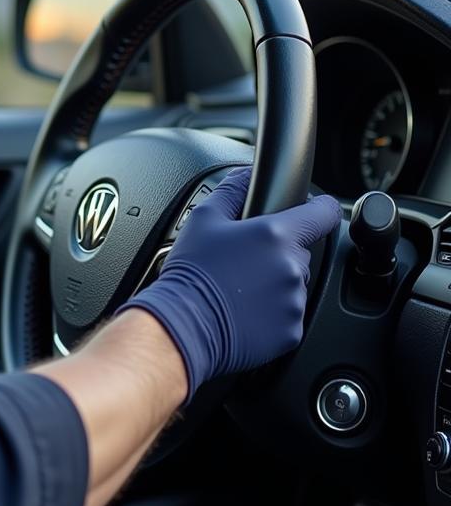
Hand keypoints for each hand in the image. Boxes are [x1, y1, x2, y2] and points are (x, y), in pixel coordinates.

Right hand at [118, 166, 340, 404]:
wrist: (183, 325)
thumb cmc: (191, 273)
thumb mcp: (203, 220)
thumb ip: (231, 191)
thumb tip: (245, 175)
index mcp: (275, 235)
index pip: (322, 213)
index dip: (319, 208)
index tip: (315, 210)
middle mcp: (292, 268)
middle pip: (300, 252)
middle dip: (279, 254)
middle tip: (245, 261)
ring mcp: (294, 302)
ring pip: (294, 284)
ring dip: (275, 284)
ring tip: (240, 289)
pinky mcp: (290, 331)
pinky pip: (288, 315)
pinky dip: (271, 313)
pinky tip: (244, 310)